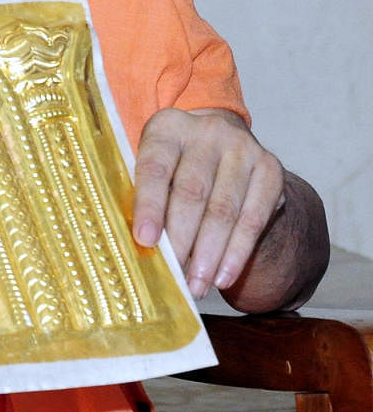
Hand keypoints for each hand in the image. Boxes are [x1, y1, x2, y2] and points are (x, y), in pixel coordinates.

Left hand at [131, 107, 283, 298]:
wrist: (222, 141)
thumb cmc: (176, 164)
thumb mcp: (156, 165)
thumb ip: (144, 194)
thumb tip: (140, 245)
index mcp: (168, 127)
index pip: (156, 168)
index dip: (149, 206)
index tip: (145, 240)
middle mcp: (208, 132)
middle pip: (192, 192)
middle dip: (182, 239)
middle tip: (174, 275)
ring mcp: (243, 148)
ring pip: (224, 210)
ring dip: (210, 254)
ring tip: (197, 284)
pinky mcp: (271, 170)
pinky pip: (253, 219)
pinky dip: (237, 253)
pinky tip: (223, 276)